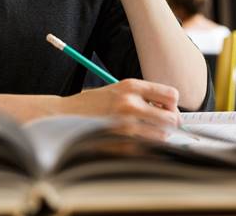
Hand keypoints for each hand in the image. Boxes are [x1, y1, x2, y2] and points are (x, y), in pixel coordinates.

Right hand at [60, 79, 180, 139]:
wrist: (63, 116)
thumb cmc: (90, 104)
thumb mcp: (116, 89)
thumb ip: (141, 96)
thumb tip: (168, 108)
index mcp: (130, 86)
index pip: (171, 95)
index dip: (172, 104)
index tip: (167, 109)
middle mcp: (130, 104)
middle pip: (170, 118)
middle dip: (169, 123)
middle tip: (162, 126)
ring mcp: (125, 126)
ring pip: (161, 136)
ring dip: (158, 137)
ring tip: (145, 134)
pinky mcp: (119, 144)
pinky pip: (146, 149)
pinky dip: (145, 148)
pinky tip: (134, 142)